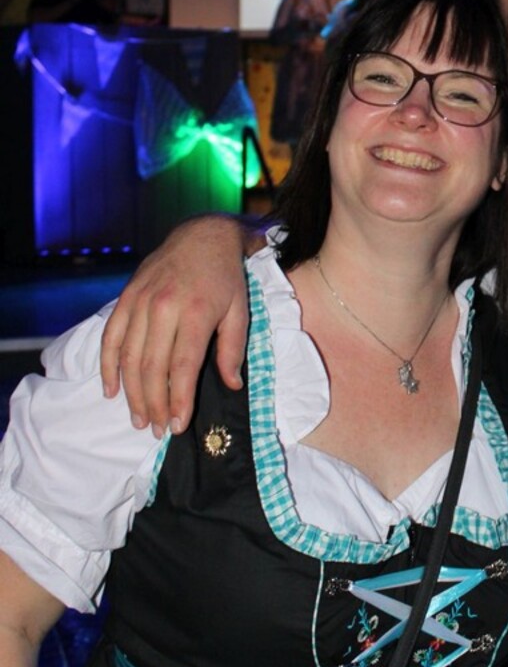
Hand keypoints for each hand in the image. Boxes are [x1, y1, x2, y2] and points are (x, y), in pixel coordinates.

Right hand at [100, 217, 255, 436]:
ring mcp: (140, 301)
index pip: (182, 366)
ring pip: (128, 357)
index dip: (178, 399)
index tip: (177, 426)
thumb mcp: (240, 310)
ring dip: (131, 393)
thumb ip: (233, 349)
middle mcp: (164, 307)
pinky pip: (110, 337)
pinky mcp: (126, 297)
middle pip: (151, 367)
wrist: (202, 236)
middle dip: (154, 404)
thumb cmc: (226, 277)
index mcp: (196, 312)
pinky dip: (107, 366)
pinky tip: (111, 390)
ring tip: (139, 419)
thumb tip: (231, 385)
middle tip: (158, 429)